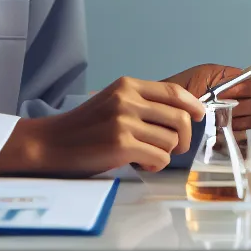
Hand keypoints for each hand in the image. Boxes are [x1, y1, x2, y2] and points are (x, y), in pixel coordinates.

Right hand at [0, 76, 205, 176]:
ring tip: (145, 154)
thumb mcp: (112, 103)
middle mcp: (127, 99)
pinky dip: (155, 164)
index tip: (199, 115)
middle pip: (179, 117)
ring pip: (171, 140)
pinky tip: (140, 162)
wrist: (51, 143)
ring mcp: (124, 121)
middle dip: (184, 136)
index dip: (192, 104)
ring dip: (164, 153)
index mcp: (126, 85)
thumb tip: (179, 113)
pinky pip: (159, 157)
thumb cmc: (84, 127)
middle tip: (173, 146)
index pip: (172, 90)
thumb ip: (141, 103)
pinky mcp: (121, 145)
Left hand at [162, 64, 250, 132]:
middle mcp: (239, 96)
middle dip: (244, 108)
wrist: (170, 106)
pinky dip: (237, 131)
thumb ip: (222, 79)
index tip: (231, 96)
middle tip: (226, 111)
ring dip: (241, 120)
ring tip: (223, 120)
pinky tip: (223, 130)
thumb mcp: (201, 77)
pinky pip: (246, 132)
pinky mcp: (233, 130)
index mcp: (232, 80)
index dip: (248, 91)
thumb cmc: (184, 88)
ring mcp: (238, 114)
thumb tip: (242, 84)